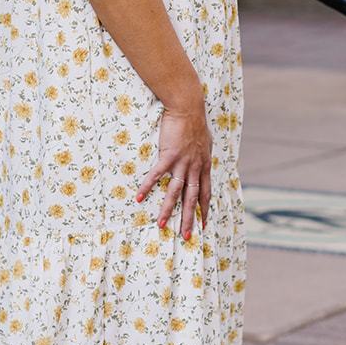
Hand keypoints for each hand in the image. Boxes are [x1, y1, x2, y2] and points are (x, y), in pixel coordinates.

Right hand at [136, 103, 211, 242]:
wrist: (188, 108)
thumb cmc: (195, 122)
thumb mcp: (205, 142)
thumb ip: (203, 154)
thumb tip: (203, 158)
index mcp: (203, 165)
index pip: (205, 193)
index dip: (204, 210)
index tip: (204, 225)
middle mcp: (194, 167)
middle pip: (192, 198)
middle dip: (189, 219)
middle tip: (187, 237)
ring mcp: (182, 162)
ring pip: (175, 192)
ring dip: (168, 210)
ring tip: (162, 225)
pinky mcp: (168, 155)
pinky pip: (157, 175)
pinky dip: (148, 186)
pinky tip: (140, 197)